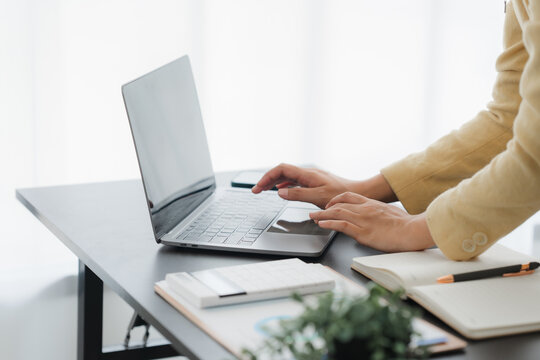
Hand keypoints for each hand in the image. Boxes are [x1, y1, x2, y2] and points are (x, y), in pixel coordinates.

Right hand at [251, 163, 358, 207]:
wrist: (357, 193)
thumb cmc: (340, 196)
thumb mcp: (318, 197)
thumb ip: (298, 194)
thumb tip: (280, 192)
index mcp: (307, 174)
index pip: (281, 169)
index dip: (267, 177)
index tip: (258, 187)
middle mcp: (308, 172)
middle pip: (281, 171)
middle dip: (267, 180)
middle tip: (256, 190)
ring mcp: (311, 176)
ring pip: (287, 175)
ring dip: (274, 182)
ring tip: (264, 190)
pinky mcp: (314, 181)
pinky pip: (294, 180)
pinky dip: (283, 184)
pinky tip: (281, 190)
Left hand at [309, 192, 433, 251]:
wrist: (413, 230)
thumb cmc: (407, 225)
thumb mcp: (391, 213)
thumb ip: (380, 213)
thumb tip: (379, 218)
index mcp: (372, 204)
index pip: (349, 196)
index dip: (336, 199)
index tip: (330, 204)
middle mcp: (365, 209)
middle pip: (339, 204)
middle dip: (325, 208)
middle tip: (315, 212)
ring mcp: (363, 220)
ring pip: (337, 213)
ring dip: (322, 215)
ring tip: (313, 218)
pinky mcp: (362, 232)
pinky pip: (341, 225)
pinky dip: (329, 224)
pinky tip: (322, 225)